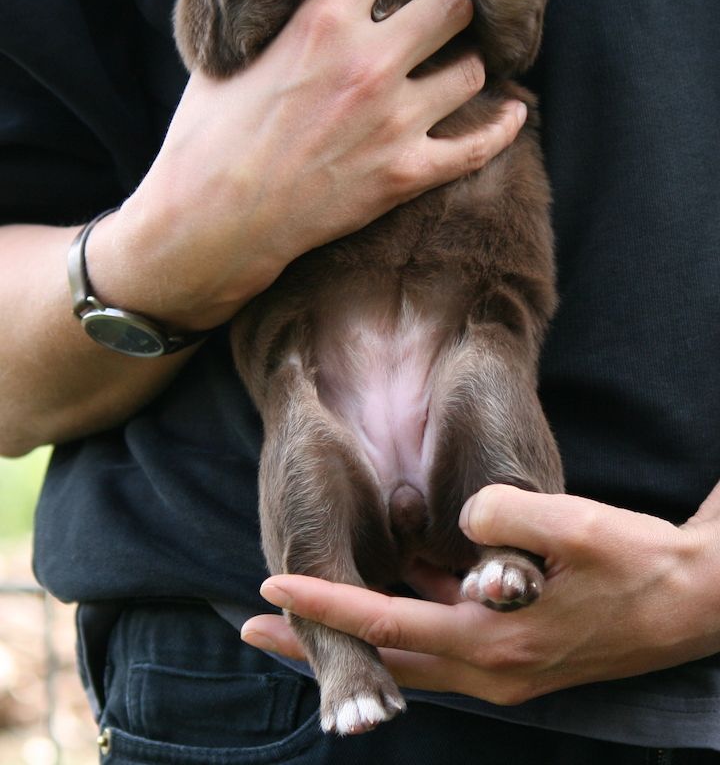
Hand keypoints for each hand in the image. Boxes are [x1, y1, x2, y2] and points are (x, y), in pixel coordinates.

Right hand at [89, 0, 525, 330]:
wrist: (212, 223)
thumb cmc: (206, 140)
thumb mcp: (226, 59)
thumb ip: (268, 22)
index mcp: (320, 24)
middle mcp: (368, 64)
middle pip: (451, 5)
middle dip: (451, 2)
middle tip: (443, 10)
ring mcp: (393, 123)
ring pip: (472, 70)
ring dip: (467, 63)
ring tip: (458, 63)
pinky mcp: (405, 174)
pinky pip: (479, 147)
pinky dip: (502, 128)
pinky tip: (514, 114)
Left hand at [242, 483, 719, 705]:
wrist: (693, 603)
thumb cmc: (637, 563)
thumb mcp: (575, 527)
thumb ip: (507, 518)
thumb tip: (462, 515)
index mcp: (493, 643)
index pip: (387, 623)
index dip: (326, 605)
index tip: (269, 590)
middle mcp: (490, 670)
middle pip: (383, 655)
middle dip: (317, 642)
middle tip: (253, 627)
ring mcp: (504, 672)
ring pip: (409, 656)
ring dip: (356, 635)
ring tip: (303, 614)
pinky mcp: (516, 659)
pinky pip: (442, 646)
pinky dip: (401, 628)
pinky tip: (386, 595)